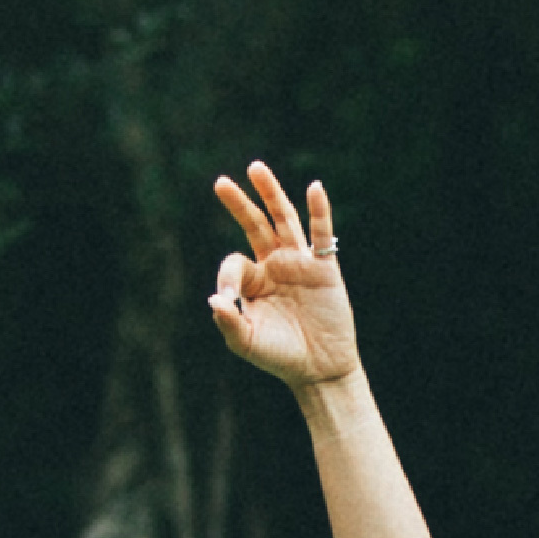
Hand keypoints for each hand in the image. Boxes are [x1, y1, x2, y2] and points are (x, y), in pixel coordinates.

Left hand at [200, 163, 356, 388]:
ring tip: (255, 168)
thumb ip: (229, 322)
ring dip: (270, 194)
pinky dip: (319, 211)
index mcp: (254, 281)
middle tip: (221, 182)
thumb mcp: (246, 342)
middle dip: (239, 204)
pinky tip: (314, 188)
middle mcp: (275, 265)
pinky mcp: (324, 268)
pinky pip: (320, 235)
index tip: (227, 299)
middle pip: (255, 225)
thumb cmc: (280, 356)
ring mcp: (299, 263)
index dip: (226, 277)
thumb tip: (214, 298)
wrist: (318, 369)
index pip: (235, 262)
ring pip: (283, 219)